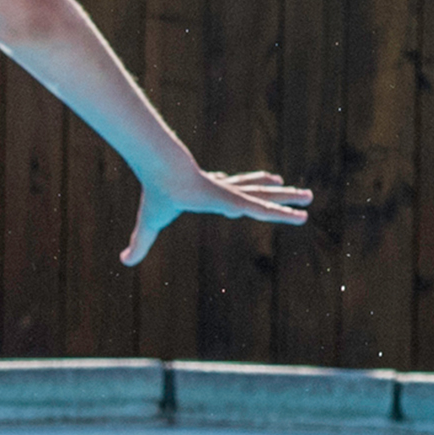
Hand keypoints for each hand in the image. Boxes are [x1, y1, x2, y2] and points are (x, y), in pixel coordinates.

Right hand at [124, 164, 312, 262]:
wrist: (164, 173)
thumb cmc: (158, 193)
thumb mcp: (149, 225)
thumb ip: (141, 243)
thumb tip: (123, 261)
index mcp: (211, 195)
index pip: (233, 194)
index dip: (244, 191)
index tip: (257, 184)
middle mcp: (228, 193)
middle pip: (258, 193)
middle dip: (276, 193)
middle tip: (296, 192)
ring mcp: (235, 195)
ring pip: (267, 198)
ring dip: (288, 198)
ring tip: (310, 196)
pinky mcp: (237, 201)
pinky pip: (264, 210)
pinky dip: (281, 213)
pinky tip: (300, 216)